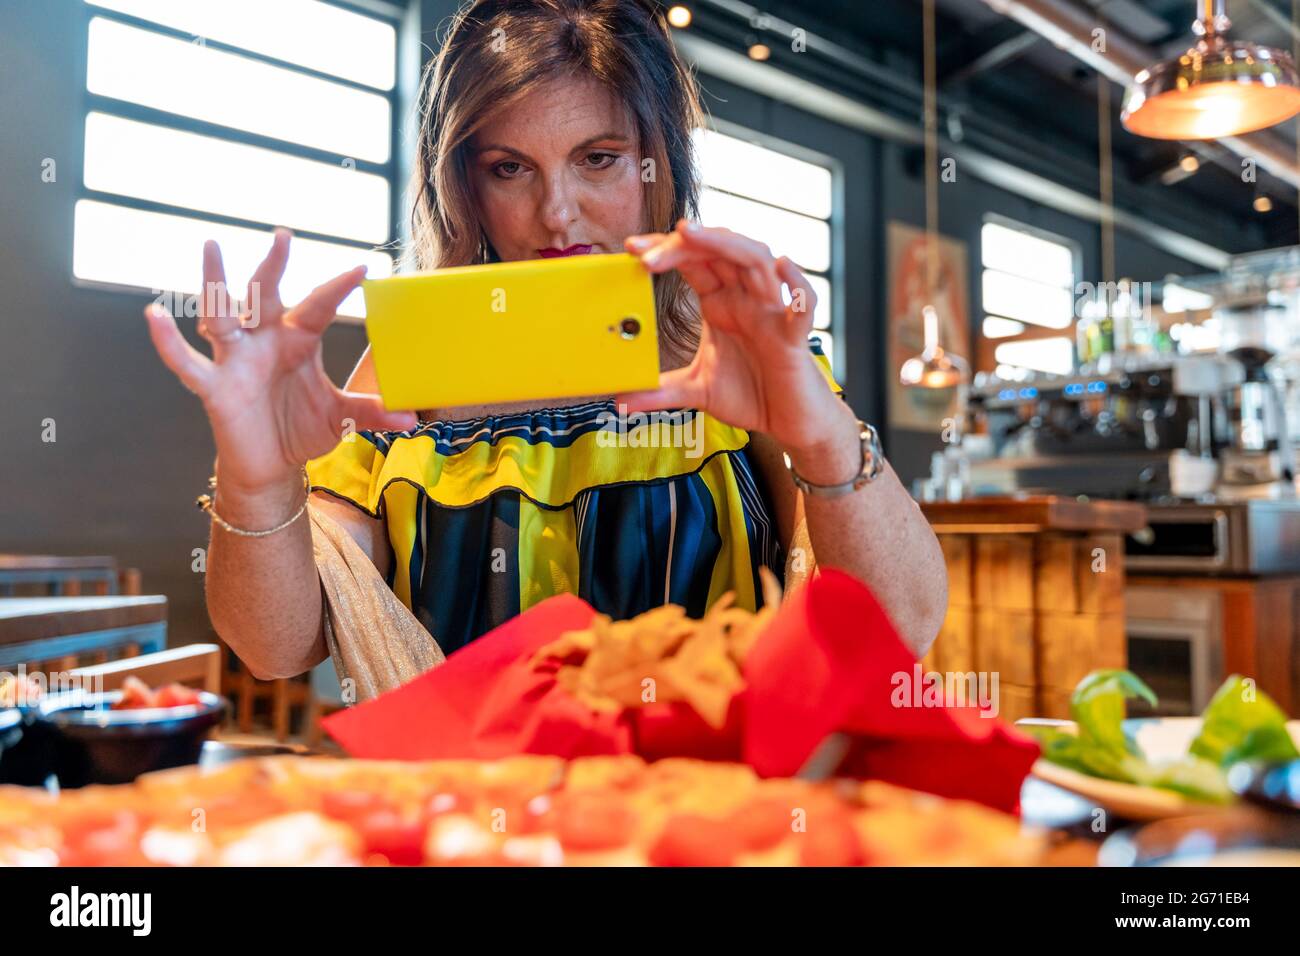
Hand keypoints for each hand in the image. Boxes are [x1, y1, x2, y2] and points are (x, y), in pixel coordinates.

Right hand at [143, 229, 416, 492]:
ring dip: (216, 284)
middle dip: (273, 266)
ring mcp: (237, 360)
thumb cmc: (301, 429)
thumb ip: (371, 414)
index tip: (363, 267)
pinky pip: (187, 362)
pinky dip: (169, 341)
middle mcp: (265, 341)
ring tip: (211, 247)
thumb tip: (412, 419)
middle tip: (284, 235)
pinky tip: (153, 314)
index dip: (338, 288)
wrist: (270, 465)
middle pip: (266, 295)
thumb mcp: (341, 418)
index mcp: (298, 340)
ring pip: (222, 315)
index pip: (319, 307)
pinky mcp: (214, 386)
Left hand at [620, 220, 848, 454]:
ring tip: (690, 233)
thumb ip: (659, 392)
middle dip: (684, 243)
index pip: (694, 260)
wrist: (788, 422)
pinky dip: (797, 286)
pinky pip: (803, 307)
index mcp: (722, 303)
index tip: (632, 248)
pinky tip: (783, 267)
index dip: (665, 249)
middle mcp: (747, 298)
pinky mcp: (795, 340)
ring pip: (757, 261)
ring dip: (725, 243)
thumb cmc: (751, 395)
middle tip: (645, 250)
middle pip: (719, 251)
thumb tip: (619, 401)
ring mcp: (773, 314)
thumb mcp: (696, 392)